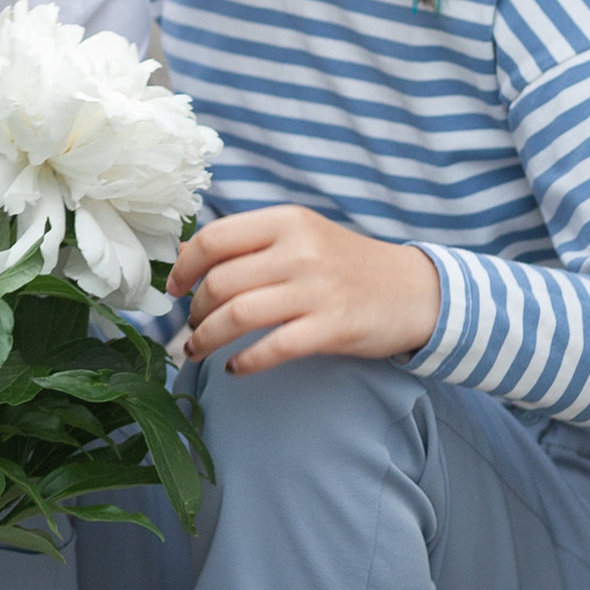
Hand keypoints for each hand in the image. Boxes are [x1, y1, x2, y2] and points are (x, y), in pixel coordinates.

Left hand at [169, 208, 440, 372]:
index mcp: (286, 221)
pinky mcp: (331, 327)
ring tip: (197, 350)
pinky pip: (272, 348)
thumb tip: (184, 253)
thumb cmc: (345, 264)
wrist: (414, 290)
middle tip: (192, 326)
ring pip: (237, 314)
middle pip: (220, 282)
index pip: (213, 239)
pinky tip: (235, 368)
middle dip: (194, 311)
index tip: (174, 288)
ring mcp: (316, 289)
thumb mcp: (300, 236)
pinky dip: (244, 362)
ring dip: (206, 338)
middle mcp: (299, 250)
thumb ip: (247, 242)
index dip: (183, 267)